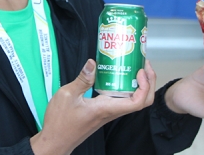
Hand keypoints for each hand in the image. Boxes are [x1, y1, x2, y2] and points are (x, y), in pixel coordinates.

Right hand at [30, 59, 155, 154]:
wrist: (55, 141)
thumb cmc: (60, 122)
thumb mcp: (67, 95)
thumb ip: (82, 79)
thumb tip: (92, 63)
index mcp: (107, 108)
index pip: (137, 102)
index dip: (145, 86)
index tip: (140, 71)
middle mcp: (112, 112)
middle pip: (141, 102)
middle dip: (148, 83)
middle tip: (144, 64)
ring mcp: (109, 113)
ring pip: (133, 101)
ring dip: (139, 85)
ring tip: (135, 66)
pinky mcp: (104, 112)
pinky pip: (122, 100)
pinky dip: (126, 87)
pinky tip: (118, 76)